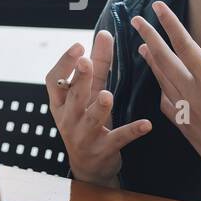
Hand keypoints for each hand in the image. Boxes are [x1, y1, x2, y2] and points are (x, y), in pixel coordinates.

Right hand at [44, 30, 151, 185]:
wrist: (90, 167)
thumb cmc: (87, 121)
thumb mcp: (90, 93)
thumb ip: (98, 64)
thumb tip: (104, 33)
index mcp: (61, 103)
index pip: (54, 81)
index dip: (64, 64)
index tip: (77, 47)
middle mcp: (68, 119)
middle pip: (72, 97)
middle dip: (79, 79)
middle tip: (86, 61)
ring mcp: (84, 136)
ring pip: (90, 120)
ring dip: (98, 107)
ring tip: (107, 96)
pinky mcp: (103, 150)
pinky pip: (118, 139)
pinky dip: (132, 131)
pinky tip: (146, 124)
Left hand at [130, 1, 200, 200]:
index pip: (187, 48)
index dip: (171, 25)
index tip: (158, 7)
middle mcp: (195, 97)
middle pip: (166, 61)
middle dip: (149, 38)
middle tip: (136, 19)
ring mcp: (188, 114)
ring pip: (162, 81)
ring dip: (151, 61)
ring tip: (142, 45)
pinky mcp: (187, 128)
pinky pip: (166, 103)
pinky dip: (159, 88)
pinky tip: (159, 83)